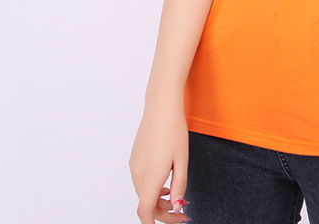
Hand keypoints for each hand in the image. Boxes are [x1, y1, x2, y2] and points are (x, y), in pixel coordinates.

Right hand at [129, 105, 189, 222]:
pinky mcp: (134, 158)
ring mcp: (134, 166)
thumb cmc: (174, 130)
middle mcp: (138, 174)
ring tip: (177, 195)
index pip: (145, 212)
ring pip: (144, 192)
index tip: (173, 222)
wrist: (161, 107)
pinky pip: (141, 180)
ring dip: (159, 199)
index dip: (156, 223)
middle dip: (164, 211)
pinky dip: (153, 187)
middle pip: (147, 204)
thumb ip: (180, 185)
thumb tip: (177, 206)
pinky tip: (166, 181)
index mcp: (150, 177)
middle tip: (184, 212)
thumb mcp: (182, 159)